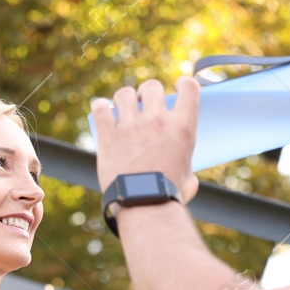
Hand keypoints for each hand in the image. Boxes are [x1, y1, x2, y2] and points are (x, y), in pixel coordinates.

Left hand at [91, 75, 202, 202]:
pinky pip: (100, 108)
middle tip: (144, 105)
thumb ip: (186, 166)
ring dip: (124, 99)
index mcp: (182, 128)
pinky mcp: (109, 135)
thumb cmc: (168, 196)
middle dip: (148, 93)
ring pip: (124, 93)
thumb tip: (186, 174)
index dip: (183, 84)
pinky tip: (102, 111)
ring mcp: (131, 126)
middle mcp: (157, 120)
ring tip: (123, 110)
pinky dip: (101, 107)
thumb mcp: (188, 178)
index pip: (189, 88)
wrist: (143, 205)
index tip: (177, 87)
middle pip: (152, 86)